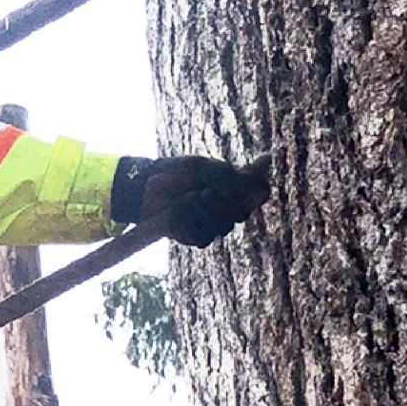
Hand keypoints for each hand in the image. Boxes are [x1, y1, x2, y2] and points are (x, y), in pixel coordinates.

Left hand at [111, 155, 270, 247]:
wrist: (146, 188)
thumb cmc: (175, 173)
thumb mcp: (202, 168)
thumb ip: (229, 175)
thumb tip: (260, 170)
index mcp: (234, 187)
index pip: (259, 193)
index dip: (252, 192)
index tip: (233, 186)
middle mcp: (228, 207)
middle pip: (242, 212)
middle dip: (221, 201)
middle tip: (202, 190)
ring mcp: (214, 224)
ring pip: (223, 225)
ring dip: (203, 211)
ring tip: (186, 199)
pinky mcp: (197, 237)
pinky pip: (203, 236)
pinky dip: (190, 223)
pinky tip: (179, 212)